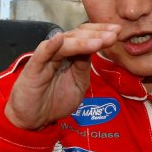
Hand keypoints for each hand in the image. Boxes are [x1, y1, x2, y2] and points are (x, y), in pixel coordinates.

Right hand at [4, 23, 119, 129]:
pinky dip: (50, 46)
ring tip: (99, 41)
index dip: (101, 32)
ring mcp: (45, 59)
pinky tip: (59, 39)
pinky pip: (41, 54)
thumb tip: (95, 48)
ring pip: (63, 44)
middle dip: (96, 34)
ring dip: (82, 41)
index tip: (118, 31)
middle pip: (76, 35)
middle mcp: (58, 52)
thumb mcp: (78, 85)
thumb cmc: (54, 101)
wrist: (33, 120)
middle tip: (114, 33)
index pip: (85, 37)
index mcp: (70, 55)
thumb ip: (84, 68)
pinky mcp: (33, 69)